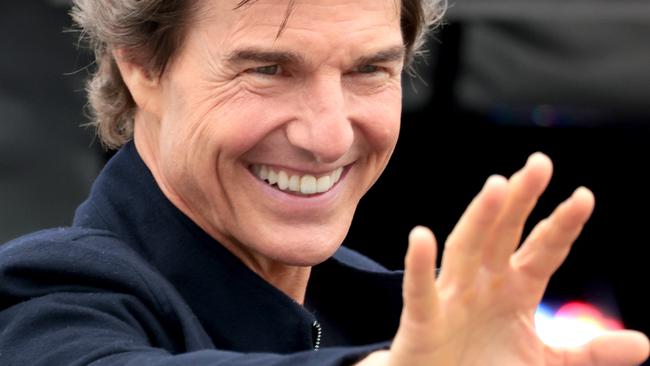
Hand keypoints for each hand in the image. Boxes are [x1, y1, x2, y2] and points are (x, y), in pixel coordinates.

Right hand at [358, 153, 649, 365]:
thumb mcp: (546, 364)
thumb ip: (590, 353)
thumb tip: (643, 344)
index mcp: (516, 288)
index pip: (543, 249)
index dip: (562, 224)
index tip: (584, 197)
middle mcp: (485, 283)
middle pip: (504, 233)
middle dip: (521, 199)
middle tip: (539, 164)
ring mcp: (453, 297)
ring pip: (466, 249)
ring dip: (480, 218)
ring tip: (497, 185)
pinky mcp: (424, 319)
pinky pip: (421, 291)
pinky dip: (419, 265)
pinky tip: (421, 237)